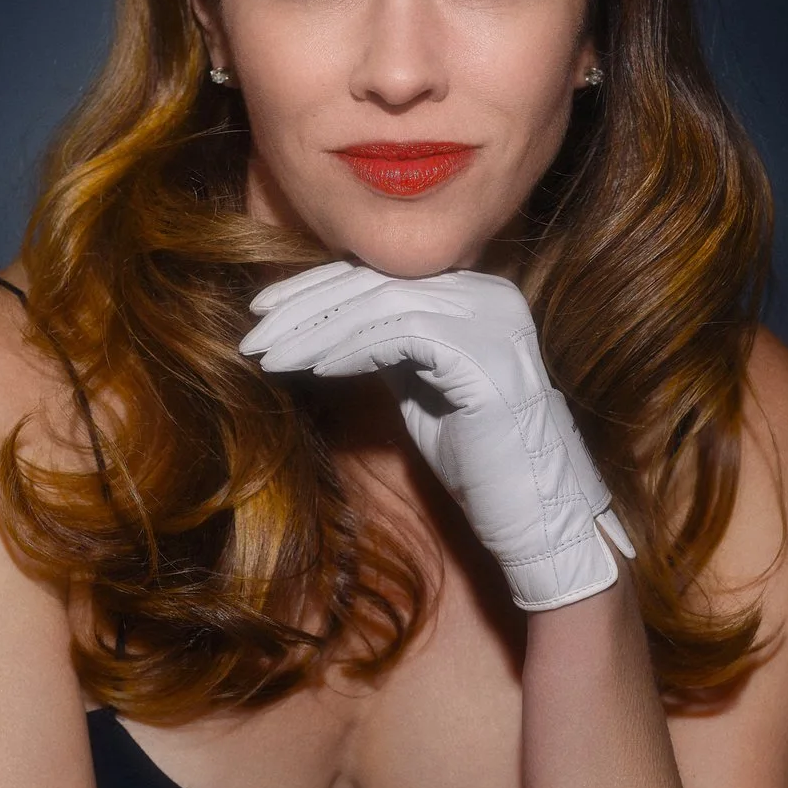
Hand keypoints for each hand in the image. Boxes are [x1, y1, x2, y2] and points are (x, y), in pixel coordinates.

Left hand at [238, 262, 638, 611]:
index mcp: (476, 293)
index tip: (264, 311)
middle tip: (253, 330)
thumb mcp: (422, 386)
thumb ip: (389, 344)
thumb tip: (325, 322)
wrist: (534, 514)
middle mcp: (489, 293)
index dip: (317, 288)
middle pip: (378, 280)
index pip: (383, 274)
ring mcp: (492, 320)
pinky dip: (351, 348)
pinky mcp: (485, 354)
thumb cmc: (476, 461)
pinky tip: (313, 367)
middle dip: (306, 305)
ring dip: (316, 329)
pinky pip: (402, 333)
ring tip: (268, 353)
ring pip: (383, 302)